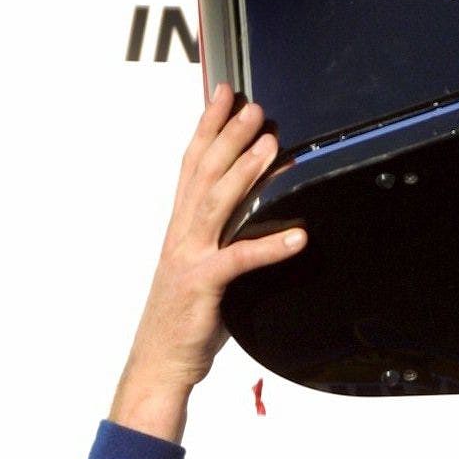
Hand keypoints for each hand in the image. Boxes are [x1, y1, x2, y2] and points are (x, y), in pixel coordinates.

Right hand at [109, 86, 306, 441]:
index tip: (224, 95)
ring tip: (271, 146)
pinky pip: (240, 261)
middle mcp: (181, 235)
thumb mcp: (204, 270)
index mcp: (180, 227)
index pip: (192, 164)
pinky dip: (270, 247)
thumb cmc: (184, 320)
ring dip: (245, 172)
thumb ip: (224, 240)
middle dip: (229, 136)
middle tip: (255, 108)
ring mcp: (190, 258)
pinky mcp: (205, 287)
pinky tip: (299, 237)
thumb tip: (260, 217)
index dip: (207, 126)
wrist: (159, 363)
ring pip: (216, 204)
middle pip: (204, 173)